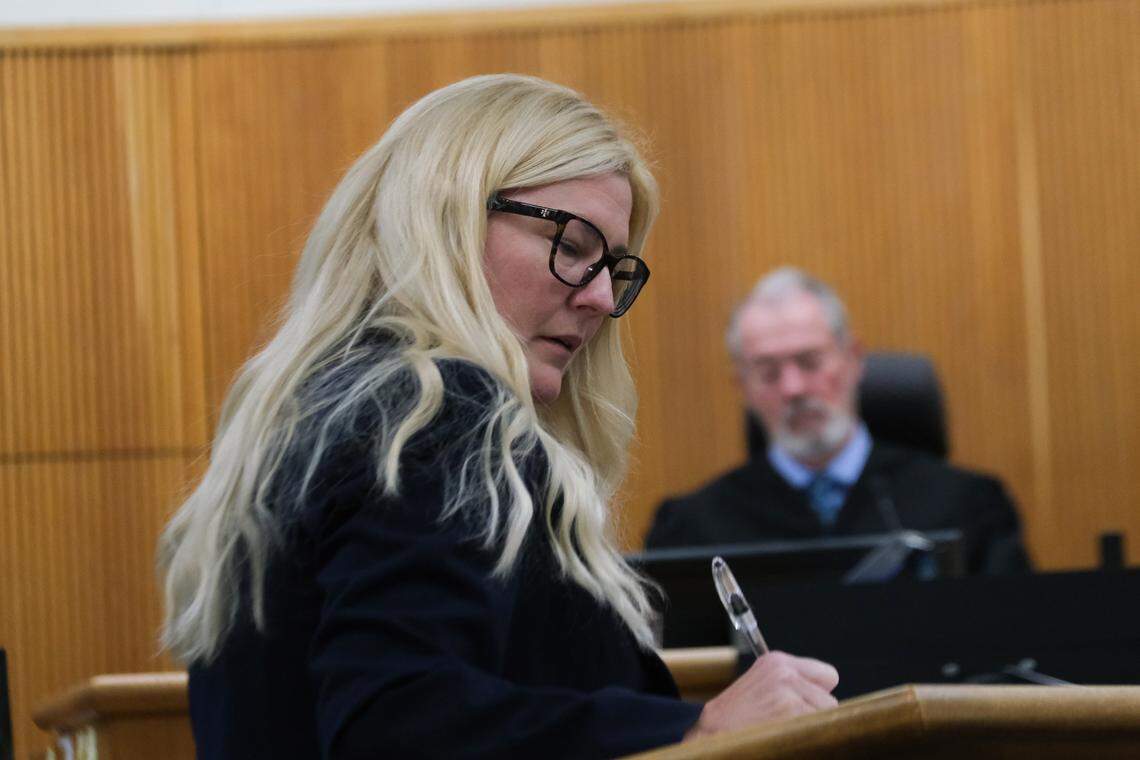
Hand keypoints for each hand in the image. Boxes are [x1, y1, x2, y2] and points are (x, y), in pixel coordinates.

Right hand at [683, 651, 838, 739]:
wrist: (712, 734)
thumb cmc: (735, 719)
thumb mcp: (761, 686)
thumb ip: (792, 685)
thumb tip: (825, 699)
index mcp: (778, 662)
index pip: (828, 675)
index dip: (819, 694)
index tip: (806, 706)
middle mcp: (786, 672)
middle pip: (830, 700)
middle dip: (815, 714)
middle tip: (789, 723)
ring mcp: (790, 692)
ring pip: (827, 717)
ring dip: (811, 727)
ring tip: (783, 730)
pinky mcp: (793, 712)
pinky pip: (819, 729)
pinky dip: (807, 737)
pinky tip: (784, 736)